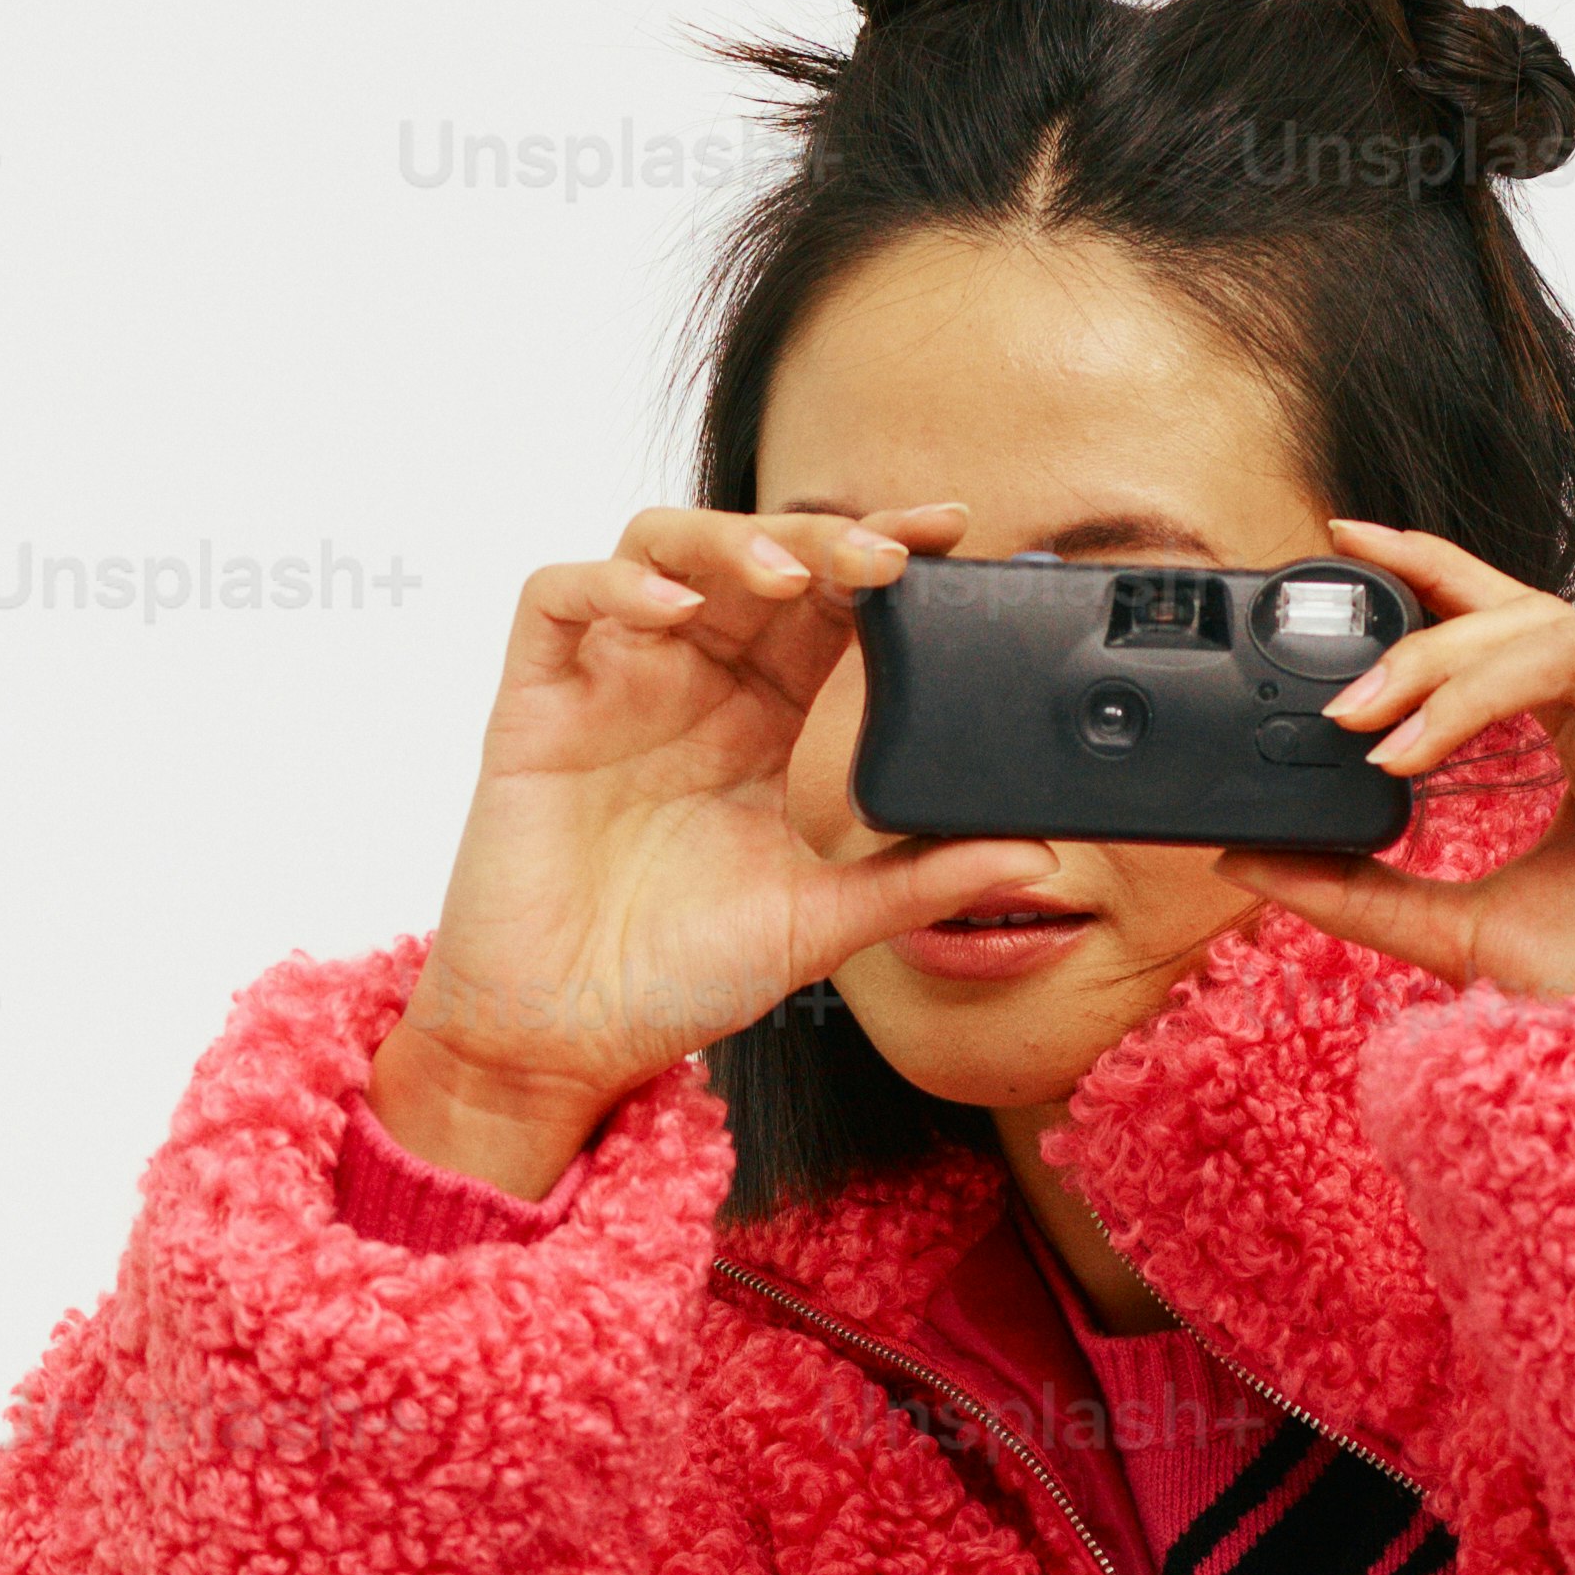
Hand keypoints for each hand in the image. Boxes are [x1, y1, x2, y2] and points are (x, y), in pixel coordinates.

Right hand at [372, 504, 1054, 1195]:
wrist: (569, 1040)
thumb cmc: (684, 976)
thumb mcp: (824, 924)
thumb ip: (922, 880)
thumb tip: (1037, 854)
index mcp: (773, 718)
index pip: (834, 605)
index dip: (886, 555)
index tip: (951, 534)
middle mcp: (698, 680)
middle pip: (758, 555)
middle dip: (825, 540)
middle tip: (885, 561)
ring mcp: (617, 681)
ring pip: (662, 547)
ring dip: (727, 541)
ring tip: (783, 578)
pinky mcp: (537, 700)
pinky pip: (557, 598)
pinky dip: (612, 585)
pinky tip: (670, 611)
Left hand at [1211, 522, 1574, 1010]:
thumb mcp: (1450, 932)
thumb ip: (1353, 893)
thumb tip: (1246, 861)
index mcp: (1569, 738)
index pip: (1490, 629)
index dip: (1423, 575)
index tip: (1343, 546)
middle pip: (1515, 628)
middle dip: (1424, 650)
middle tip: (1348, 704)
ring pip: (1569, 645)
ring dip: (1475, 674)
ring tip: (1402, 730)